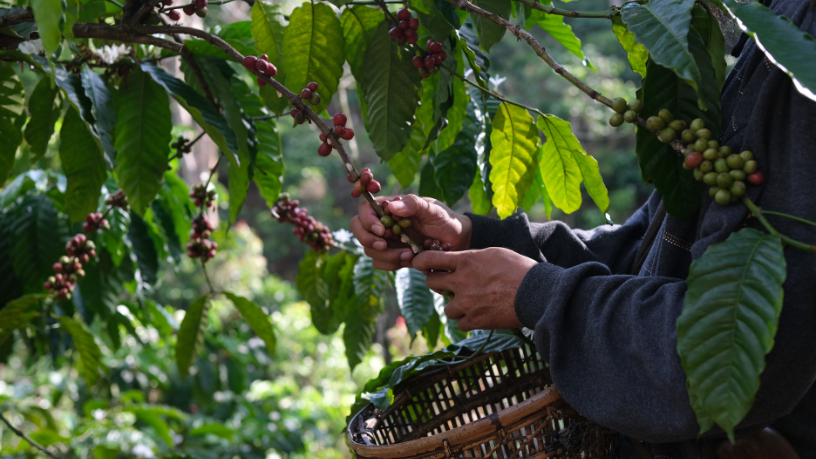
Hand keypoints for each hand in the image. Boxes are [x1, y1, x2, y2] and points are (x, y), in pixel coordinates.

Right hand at [350, 194, 471, 270]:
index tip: (382, 231)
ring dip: (386, 256)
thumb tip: (392, 207)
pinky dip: (391, 264)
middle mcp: (383, 223)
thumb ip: (413, 204)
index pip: (364, 209)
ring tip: (409, 255)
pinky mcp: (392, 255)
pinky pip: (380, 263)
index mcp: (389, 207)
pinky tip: (409, 260)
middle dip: (369, 240)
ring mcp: (387, 240)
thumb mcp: (432, 208)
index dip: (367, 221)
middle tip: (385, 246)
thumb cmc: (445, 219)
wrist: (457, 241)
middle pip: (358, 230)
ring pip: (369, 250)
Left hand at [411, 247, 537, 330]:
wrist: (535, 293)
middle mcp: (461, 282)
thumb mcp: (494, 253)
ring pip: (446, 308)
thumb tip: (459, 259)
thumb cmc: (519, 268)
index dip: (420, 261)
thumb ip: (472, 257)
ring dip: (455, 306)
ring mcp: (467, 303)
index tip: (419, 263)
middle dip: (437, 283)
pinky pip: (459, 324)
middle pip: (431, 283)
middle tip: (447, 284)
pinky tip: (478, 314)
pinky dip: (466, 320)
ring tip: (470, 302)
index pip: (429, 259)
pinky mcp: (475, 321)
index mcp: (465, 261)